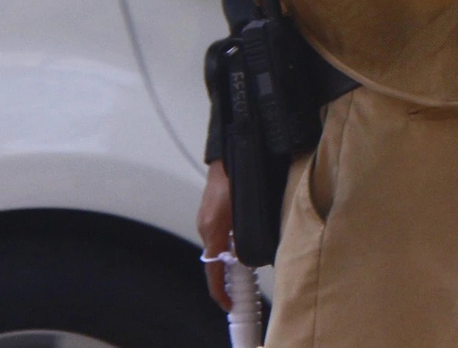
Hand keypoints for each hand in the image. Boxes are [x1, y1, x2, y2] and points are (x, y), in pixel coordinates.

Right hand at [197, 160, 233, 310]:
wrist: (230, 152)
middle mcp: (206, 227)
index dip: (219, 291)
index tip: (228, 304)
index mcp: (213, 230)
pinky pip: (219, 234)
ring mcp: (206, 218)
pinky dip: (229, 243)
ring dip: (230, 257)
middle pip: (215, 261)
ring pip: (218, 246)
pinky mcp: (210, 211)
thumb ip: (248, 237)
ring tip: (247, 266)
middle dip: (228, 275)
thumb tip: (252, 258)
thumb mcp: (247, 211)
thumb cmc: (238, 178)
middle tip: (244, 287)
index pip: (212, 271)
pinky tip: (242, 241)